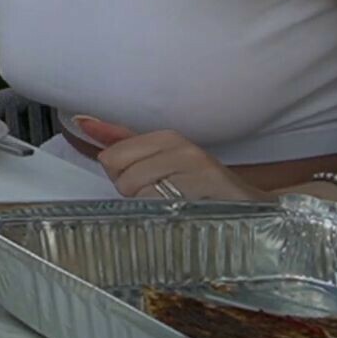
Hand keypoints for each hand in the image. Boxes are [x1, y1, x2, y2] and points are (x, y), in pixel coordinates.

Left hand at [75, 116, 270, 202]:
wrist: (252, 208)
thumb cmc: (201, 187)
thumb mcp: (162, 161)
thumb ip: (123, 143)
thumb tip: (83, 121)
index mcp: (166, 137)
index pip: (113, 155)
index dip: (119, 174)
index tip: (140, 180)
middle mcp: (179, 146)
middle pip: (120, 173)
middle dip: (132, 192)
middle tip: (161, 196)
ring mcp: (193, 165)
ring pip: (137, 191)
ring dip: (149, 208)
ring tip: (173, 206)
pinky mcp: (205, 185)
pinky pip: (160, 204)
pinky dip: (164, 216)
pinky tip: (181, 214)